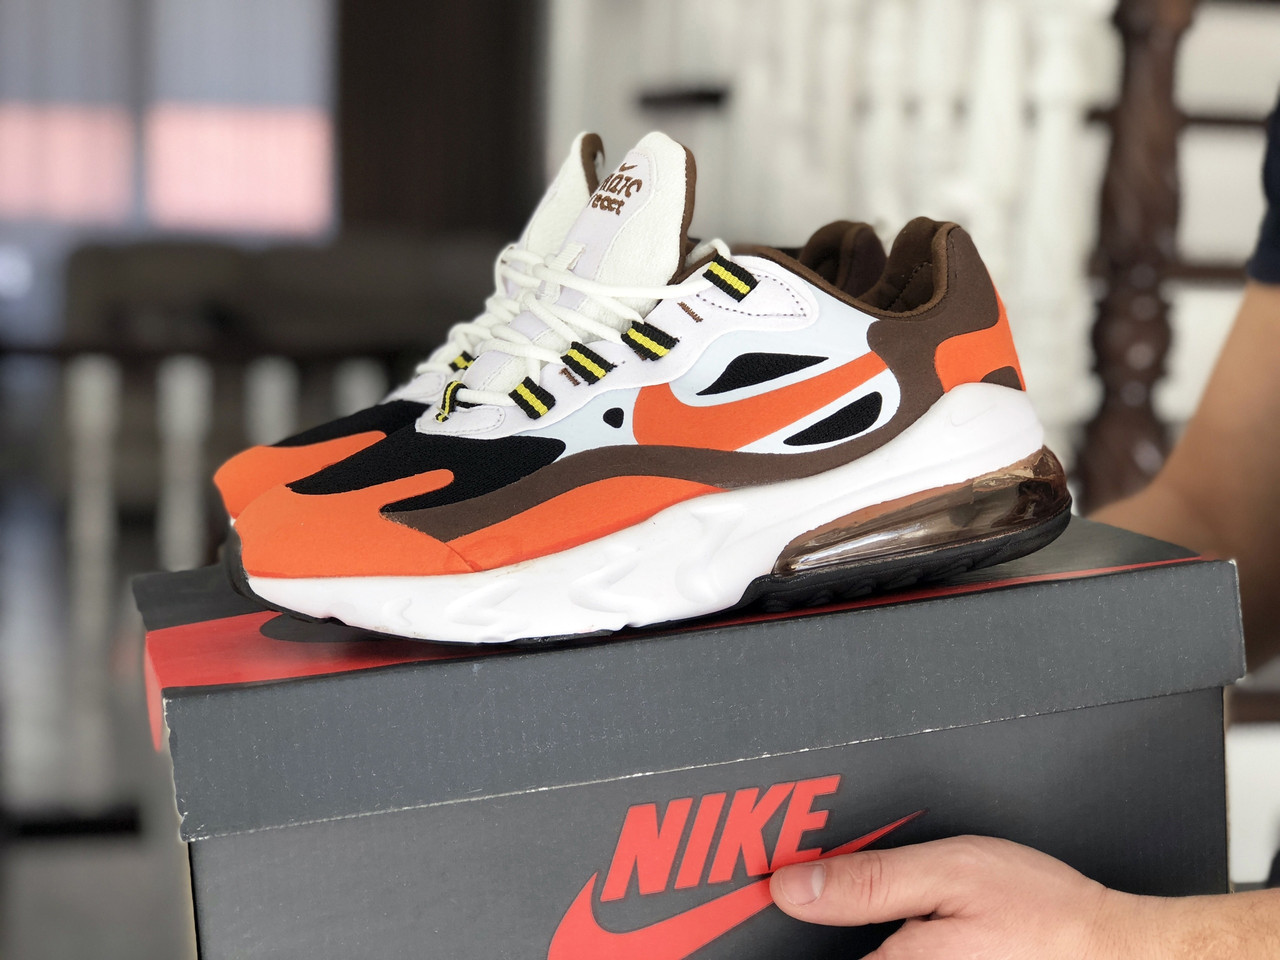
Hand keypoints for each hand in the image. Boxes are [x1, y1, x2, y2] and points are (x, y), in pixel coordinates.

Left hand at [769, 835, 1145, 958]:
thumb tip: (793, 888)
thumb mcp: (948, 872)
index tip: (770, 911)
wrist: (1114, 950)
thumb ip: (867, 881)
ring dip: (862, 940)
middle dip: (833, 941)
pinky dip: (891, 946)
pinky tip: (910, 927)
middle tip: (838, 897)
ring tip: (882, 911)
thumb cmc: (1043, 911)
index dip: (793, 937)